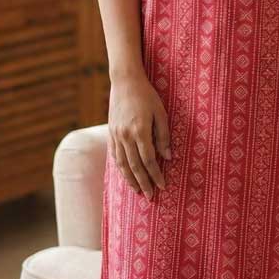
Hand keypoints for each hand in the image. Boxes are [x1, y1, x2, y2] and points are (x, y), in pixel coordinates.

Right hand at [108, 69, 170, 199]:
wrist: (125, 82)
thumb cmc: (147, 95)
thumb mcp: (161, 113)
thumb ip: (164, 136)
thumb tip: (168, 157)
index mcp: (140, 131)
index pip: (149, 160)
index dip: (156, 175)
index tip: (162, 186)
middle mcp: (125, 136)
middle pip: (135, 166)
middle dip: (143, 183)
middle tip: (150, 196)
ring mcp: (116, 135)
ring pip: (122, 163)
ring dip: (130, 179)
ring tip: (137, 191)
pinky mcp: (111, 133)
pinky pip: (115, 155)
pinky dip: (120, 168)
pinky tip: (126, 175)